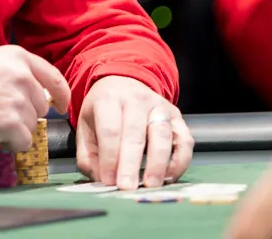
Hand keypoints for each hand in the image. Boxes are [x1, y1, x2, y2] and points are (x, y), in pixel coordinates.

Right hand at [0, 46, 71, 149]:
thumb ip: (17, 73)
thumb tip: (37, 95)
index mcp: (19, 57)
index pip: (54, 78)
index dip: (61, 96)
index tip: (60, 106)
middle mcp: (23, 77)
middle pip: (41, 106)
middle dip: (24, 115)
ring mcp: (18, 100)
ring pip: (31, 126)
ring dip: (14, 130)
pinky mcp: (10, 123)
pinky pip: (23, 142)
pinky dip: (10, 144)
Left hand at [76, 75, 192, 189]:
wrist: (122, 83)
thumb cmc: (103, 111)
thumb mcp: (86, 127)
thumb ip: (88, 155)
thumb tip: (101, 180)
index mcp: (109, 100)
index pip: (110, 131)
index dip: (109, 158)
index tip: (108, 181)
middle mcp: (136, 100)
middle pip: (135, 134)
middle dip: (131, 165)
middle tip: (127, 188)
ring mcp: (159, 106)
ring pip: (162, 135)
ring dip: (157, 164)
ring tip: (150, 185)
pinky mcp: (177, 116)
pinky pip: (184, 140)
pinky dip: (180, 161)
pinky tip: (168, 177)